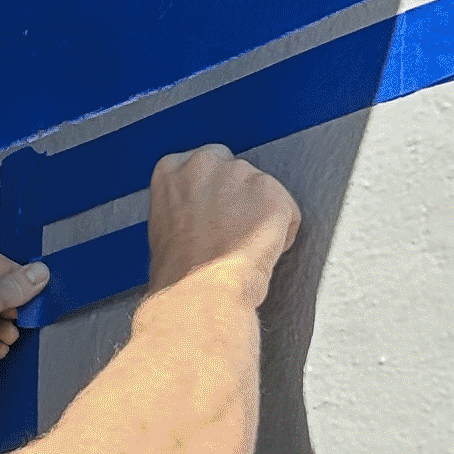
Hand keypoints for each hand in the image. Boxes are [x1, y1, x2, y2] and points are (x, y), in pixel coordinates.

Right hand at [141, 147, 300, 300]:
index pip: (206, 164)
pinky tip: (260, 253)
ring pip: (264, 191)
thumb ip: (187, 202)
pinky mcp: (273, 193)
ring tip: (243, 249)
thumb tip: (207, 209)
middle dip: (239, 198)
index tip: (213, 215)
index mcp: (172, 168)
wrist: (198, 290)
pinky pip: (288, 212)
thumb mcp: (165, 223)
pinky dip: (282, 233)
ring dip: (261, 216)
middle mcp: (206, 163)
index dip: (213, 193)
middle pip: (237, 171)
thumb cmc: (178, 271)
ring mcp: (241, 175)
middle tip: (232, 233)